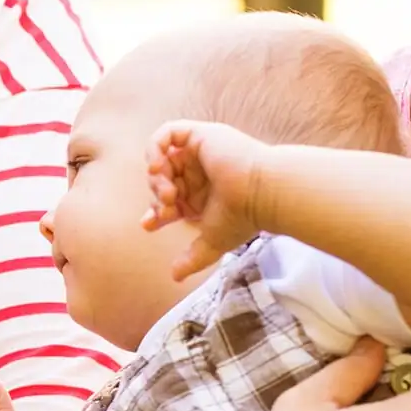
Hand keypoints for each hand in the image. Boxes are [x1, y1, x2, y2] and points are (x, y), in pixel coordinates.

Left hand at [140, 120, 269, 280]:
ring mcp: (200, 152)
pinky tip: (158, 167)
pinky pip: (167, 133)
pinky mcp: (202, 135)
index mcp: (201, 194)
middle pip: (162, 179)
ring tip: (168, 192)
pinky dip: (155, 149)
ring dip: (156, 176)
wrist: (261, 194)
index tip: (148, 224)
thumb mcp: (213, 241)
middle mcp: (200, 172)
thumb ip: (194, 258)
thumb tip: (175, 277)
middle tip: (166, 208)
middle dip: (156, 195)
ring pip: (162, 158)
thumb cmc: (243, 217)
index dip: (153, 210)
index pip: (168, 198)